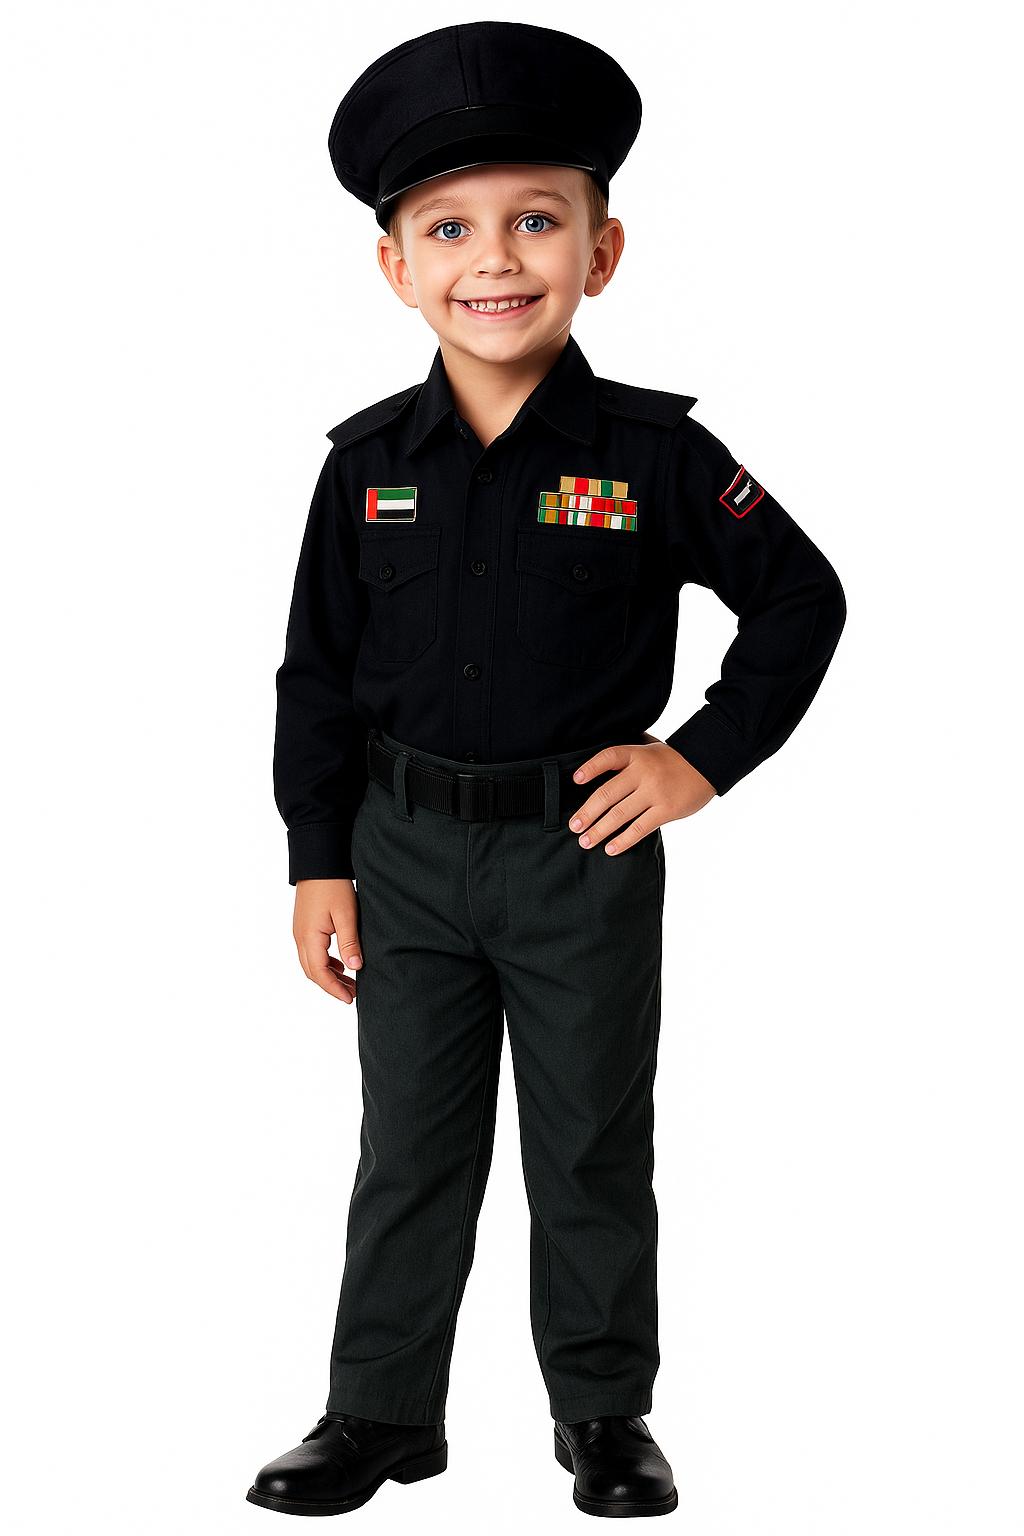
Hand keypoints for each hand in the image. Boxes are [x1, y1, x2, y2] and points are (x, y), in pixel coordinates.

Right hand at [293, 878, 362, 1002]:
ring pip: (311, 963)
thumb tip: (355, 969)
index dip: (334, 989)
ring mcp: (299, 932)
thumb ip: (349, 943)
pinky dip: (325, 963)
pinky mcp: (304, 926)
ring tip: (349, 982)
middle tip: (353, 994)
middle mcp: (300, 938)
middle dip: (332, 986)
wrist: (318, 862)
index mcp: (309, 938)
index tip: (350, 999)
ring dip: (329, 975)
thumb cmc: (333, 885)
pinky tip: (340, 964)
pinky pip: (311, 952)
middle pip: (313, 972)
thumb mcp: (346, 914)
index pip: (320, 973)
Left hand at [567, 737, 716, 852]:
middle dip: (587, 813)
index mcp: (636, 755)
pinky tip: (610, 849)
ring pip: (620, 814)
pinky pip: (639, 828)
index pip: (608, 757)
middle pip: (607, 794)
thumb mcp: (649, 750)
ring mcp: (654, 792)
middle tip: (574, 826)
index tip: (575, 780)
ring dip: (599, 830)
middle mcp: (643, 772)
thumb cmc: (672, 760)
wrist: (707, 764)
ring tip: (585, 841)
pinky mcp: (666, 810)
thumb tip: (596, 774)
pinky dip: (623, 840)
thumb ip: (627, 760)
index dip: (590, 768)